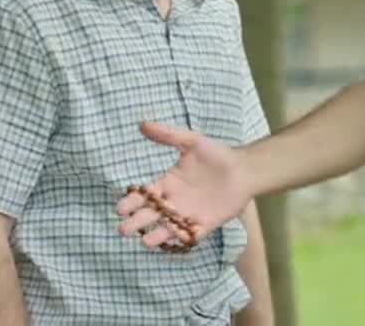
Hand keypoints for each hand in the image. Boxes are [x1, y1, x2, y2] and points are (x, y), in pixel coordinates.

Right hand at [117, 121, 251, 250]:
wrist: (244, 169)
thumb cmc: (217, 155)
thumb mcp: (192, 142)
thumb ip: (168, 135)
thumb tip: (142, 124)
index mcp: (168, 184)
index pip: (144, 196)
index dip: (131, 202)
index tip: (120, 208)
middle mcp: (174, 202)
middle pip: (150, 215)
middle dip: (136, 223)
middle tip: (124, 229)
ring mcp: (188, 215)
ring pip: (167, 229)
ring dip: (155, 236)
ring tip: (145, 241)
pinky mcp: (204, 225)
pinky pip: (190, 236)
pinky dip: (182, 239)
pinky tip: (174, 240)